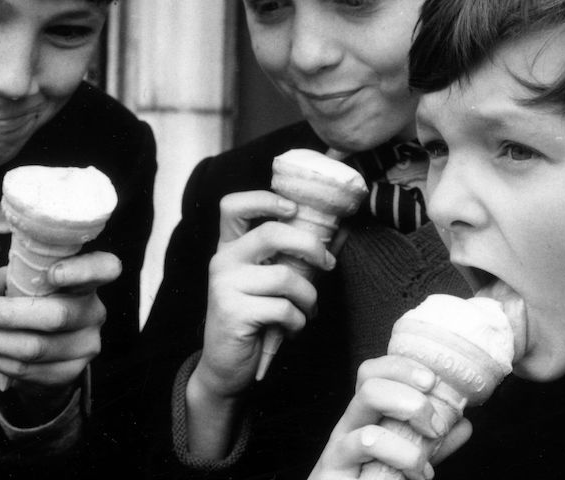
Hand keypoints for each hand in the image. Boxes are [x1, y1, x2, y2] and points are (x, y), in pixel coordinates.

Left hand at [0, 251, 120, 408]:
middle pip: (58, 316)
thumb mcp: (19, 285)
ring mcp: (86, 345)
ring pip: (36, 347)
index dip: (83, 271)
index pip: (105, 269)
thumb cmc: (34, 303)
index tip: (53, 273)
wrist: (50, 353)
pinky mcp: (70, 372)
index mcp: (87, 281)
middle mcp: (94, 312)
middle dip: (10, 314)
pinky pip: (27, 370)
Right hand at [193, 190, 334, 399]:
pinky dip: (298, 321)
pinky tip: (291, 328)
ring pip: (286, 276)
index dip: (264, 199)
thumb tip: (342, 228)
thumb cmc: (257, 317)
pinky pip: (284, 308)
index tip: (294, 208)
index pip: (233, 205)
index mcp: (230, 247)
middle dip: (311, 246)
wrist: (227, 366)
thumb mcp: (274, 281)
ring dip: (308, 297)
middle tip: (328, 263)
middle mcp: (223, 261)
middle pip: (272, 233)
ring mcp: (224, 286)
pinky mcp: (233, 312)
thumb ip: (298, 255)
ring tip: (306, 310)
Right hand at [310, 355, 472, 479]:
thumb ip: (435, 443)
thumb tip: (464, 424)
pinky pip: (366, 440)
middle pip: (371, 379)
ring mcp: (340, 440)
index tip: (433, 381)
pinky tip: (418, 474)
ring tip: (429, 449)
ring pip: (368, 398)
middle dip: (411, 392)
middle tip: (437, 424)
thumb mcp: (412, 459)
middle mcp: (351, 422)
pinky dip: (402, 454)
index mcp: (367, 415)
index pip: (375, 371)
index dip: (403, 366)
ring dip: (410, 418)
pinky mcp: (334, 462)